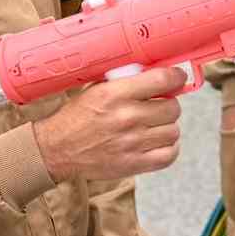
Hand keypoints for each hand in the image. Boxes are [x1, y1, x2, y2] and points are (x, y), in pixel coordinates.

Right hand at [33, 67, 184, 181]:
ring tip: (155, 125)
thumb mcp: (96, 89)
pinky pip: (169, 155)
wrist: (57, 149)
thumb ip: (126, 80)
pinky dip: (169, 148)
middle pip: (173, 108)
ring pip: (173, 131)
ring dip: (167, 127)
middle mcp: (126, 117)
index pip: (163, 80)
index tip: (177, 79)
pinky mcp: (133, 164)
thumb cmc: (77, 117)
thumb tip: (156, 71)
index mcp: (115, 94)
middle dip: (169, 104)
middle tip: (160, 105)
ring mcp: (132, 143)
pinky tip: (158, 142)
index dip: (176, 78)